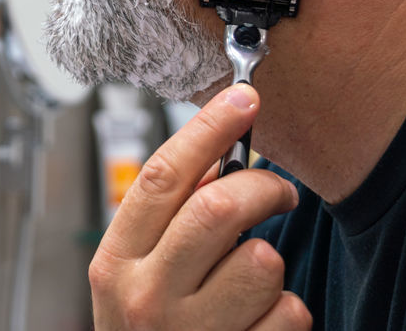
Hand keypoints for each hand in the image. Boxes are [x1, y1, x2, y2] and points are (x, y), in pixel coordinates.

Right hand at [89, 84, 310, 329]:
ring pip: (263, 262)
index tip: (244, 98)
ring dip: (270, 266)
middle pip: (219, 208)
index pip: (163, 176)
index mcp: (115, 261)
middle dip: (263, 189)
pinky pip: (289, 313)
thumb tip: (221, 153)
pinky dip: (286, 315)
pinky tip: (258, 325)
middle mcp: (145, 299)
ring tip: (250, 283)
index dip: (208, 129)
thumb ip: (168, 219)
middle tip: (278, 194)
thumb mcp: (136, 274)